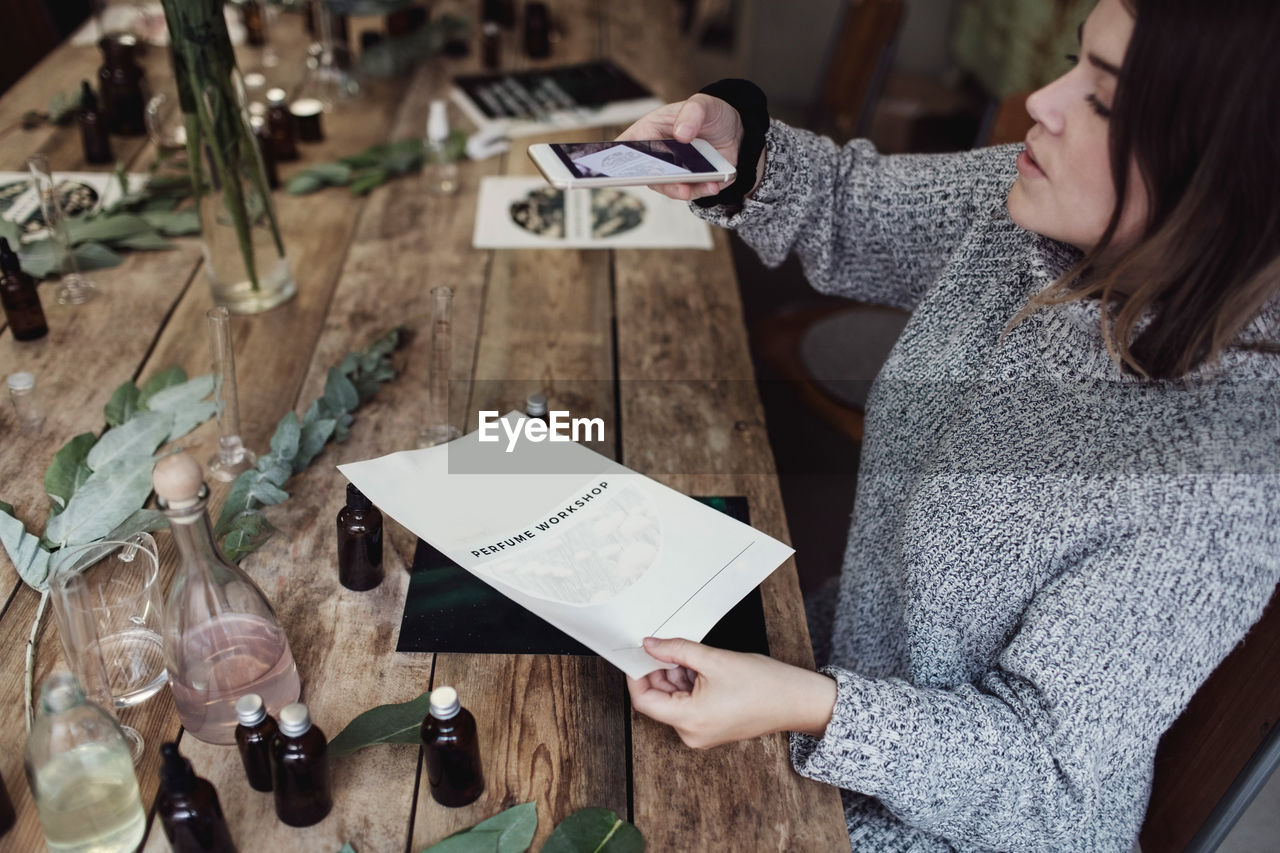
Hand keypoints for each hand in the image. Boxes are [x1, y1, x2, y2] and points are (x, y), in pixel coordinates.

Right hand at [615, 95, 744, 201]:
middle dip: (657, 180)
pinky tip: (712, 185)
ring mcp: (674, 173)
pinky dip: (702, 190)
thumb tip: (681, 134)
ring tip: (692, 188)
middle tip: (665, 181)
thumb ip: (692, 113)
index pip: (626, 148)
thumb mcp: (703, 104)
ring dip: (681, 189)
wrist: (734, 129)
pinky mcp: (692, 184)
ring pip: (670, 187)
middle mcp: (657, 157)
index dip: (619, 160)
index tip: (620, 169)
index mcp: (649, 132)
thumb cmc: (709, 113)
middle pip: (647, 174)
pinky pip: (693, 192)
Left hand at [627, 637, 836, 748]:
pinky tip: (704, 668)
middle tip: (669, 647)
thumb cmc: (762, 684)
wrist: (796, 700)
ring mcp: (701, 733)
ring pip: (674, 700)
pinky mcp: (711, 728)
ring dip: (677, 677)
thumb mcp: (713, 659)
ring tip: (696, 658)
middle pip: (659, 700)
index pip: (644, 701)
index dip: (637, 675)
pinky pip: (688, 706)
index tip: (638, 654)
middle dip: (661, 672)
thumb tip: (649, 645)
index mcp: (689, 720)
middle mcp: (691, 733)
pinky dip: (689, 686)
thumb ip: (676, 651)